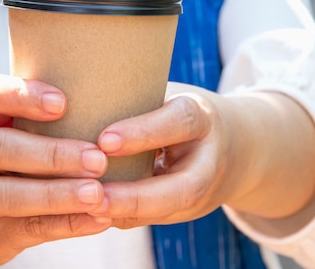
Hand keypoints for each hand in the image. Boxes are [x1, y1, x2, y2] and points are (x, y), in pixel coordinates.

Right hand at [0, 74, 110, 266]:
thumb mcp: (3, 130)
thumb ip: (36, 117)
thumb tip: (104, 97)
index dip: (22, 95)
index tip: (62, 103)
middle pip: (0, 148)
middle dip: (51, 154)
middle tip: (97, 158)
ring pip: (7, 194)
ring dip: (56, 194)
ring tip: (96, 193)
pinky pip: (26, 228)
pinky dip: (65, 224)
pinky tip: (98, 219)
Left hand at [91, 81, 314, 231]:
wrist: (234, 147)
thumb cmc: (181, 111)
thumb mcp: (169, 96)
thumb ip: (136, 102)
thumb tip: (80, 103)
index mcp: (201, 119)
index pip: (178, 123)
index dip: (143, 133)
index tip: (105, 141)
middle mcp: (207, 160)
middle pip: (183, 187)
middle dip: (136, 196)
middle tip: (93, 197)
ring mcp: (201, 191)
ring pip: (169, 211)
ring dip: (125, 213)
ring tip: (87, 209)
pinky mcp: (186, 210)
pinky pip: (152, 217)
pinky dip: (120, 217)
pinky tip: (89, 214)